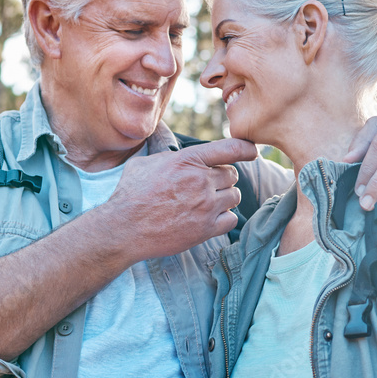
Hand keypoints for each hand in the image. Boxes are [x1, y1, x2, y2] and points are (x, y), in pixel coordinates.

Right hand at [107, 138, 258, 258]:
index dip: (245, 148)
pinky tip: (209, 218)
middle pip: (232, 175)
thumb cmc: (130, 194)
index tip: (252, 151)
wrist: (124, 228)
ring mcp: (205, 206)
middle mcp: (200, 181)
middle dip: (222, 179)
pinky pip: (230, 219)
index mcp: (188, 160)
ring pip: (234, 196)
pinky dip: (223, 218)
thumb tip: (178, 153)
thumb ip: (169, 156)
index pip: (229, 149)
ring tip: (206, 202)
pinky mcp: (206, 229)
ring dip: (224, 198)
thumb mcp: (145, 163)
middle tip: (206, 186)